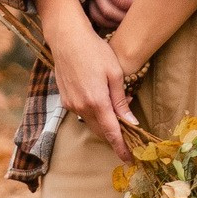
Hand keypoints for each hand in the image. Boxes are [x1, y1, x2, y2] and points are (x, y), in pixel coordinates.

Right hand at [36, 0, 137, 153]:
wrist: (67, 39)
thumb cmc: (95, 51)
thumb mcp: (115, 74)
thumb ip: (121, 101)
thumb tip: (131, 122)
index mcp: (96, 102)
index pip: (111, 132)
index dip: (121, 147)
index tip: (129, 158)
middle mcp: (81, 107)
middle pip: (101, 131)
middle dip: (114, 137)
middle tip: (129, 139)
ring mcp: (71, 104)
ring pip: (91, 123)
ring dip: (105, 124)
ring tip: (119, 115)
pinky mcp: (65, 99)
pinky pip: (83, 114)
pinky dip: (95, 115)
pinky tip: (103, 104)